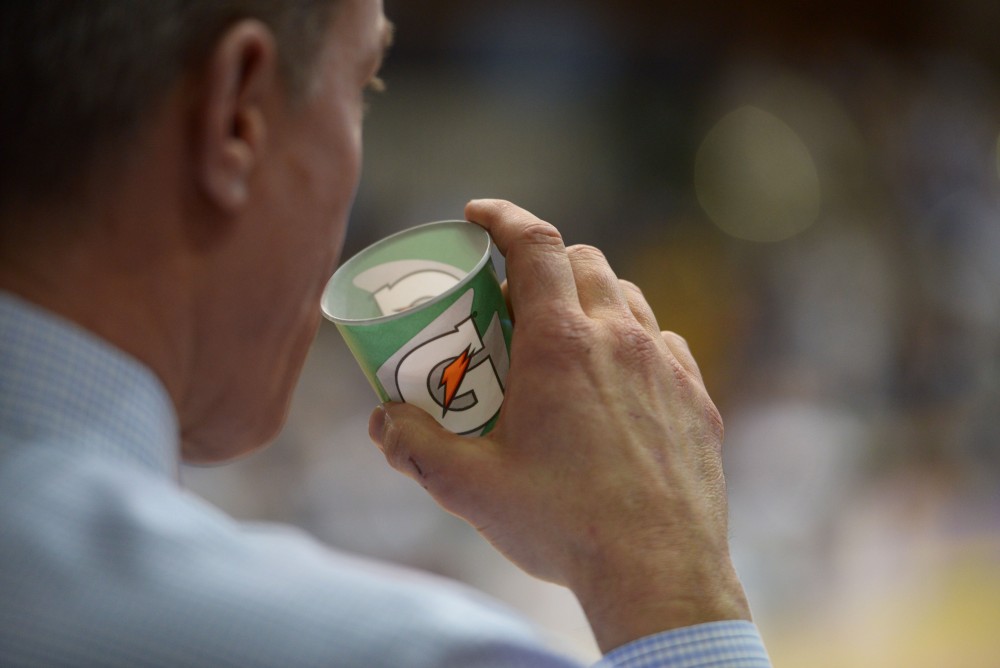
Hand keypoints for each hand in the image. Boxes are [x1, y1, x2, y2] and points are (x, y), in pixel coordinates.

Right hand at [368, 199, 750, 651]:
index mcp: (561, 345)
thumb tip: (382, 421)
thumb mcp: (470, 488)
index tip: (477, 213)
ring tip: (563, 338)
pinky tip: (617, 381)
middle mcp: (620, 339)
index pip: (535, 245)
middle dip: (544, 263)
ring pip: (628, 298)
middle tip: (512, 300)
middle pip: (584, 262)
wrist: (659, 572)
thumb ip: (415, 447)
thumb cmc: (564, 525)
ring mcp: (666, 366)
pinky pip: (665, 343)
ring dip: (591, 299)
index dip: (503, 216)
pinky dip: (634, 343)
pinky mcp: (697, 399)